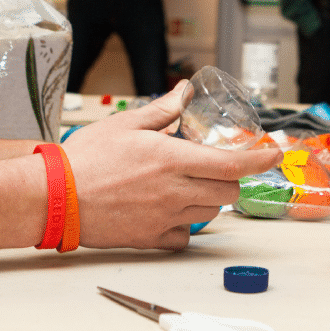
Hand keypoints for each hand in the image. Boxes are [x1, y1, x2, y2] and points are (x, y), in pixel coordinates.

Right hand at [63, 84, 282, 250]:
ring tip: (189, 184)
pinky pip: (185, 236)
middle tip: (216, 166)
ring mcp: (164, 218)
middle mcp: (175, 191)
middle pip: (228, 191)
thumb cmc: (86, 159)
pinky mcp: (151, 239)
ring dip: (210, 198)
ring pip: (211, 213)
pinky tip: (170, 209)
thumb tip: (185, 91)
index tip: (275, 155)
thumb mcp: (127, 123)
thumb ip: (163, 110)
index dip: (260, 160)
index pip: (231, 163)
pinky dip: (186, 223)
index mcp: (172, 159)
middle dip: (231, 178)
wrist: (55, 198)